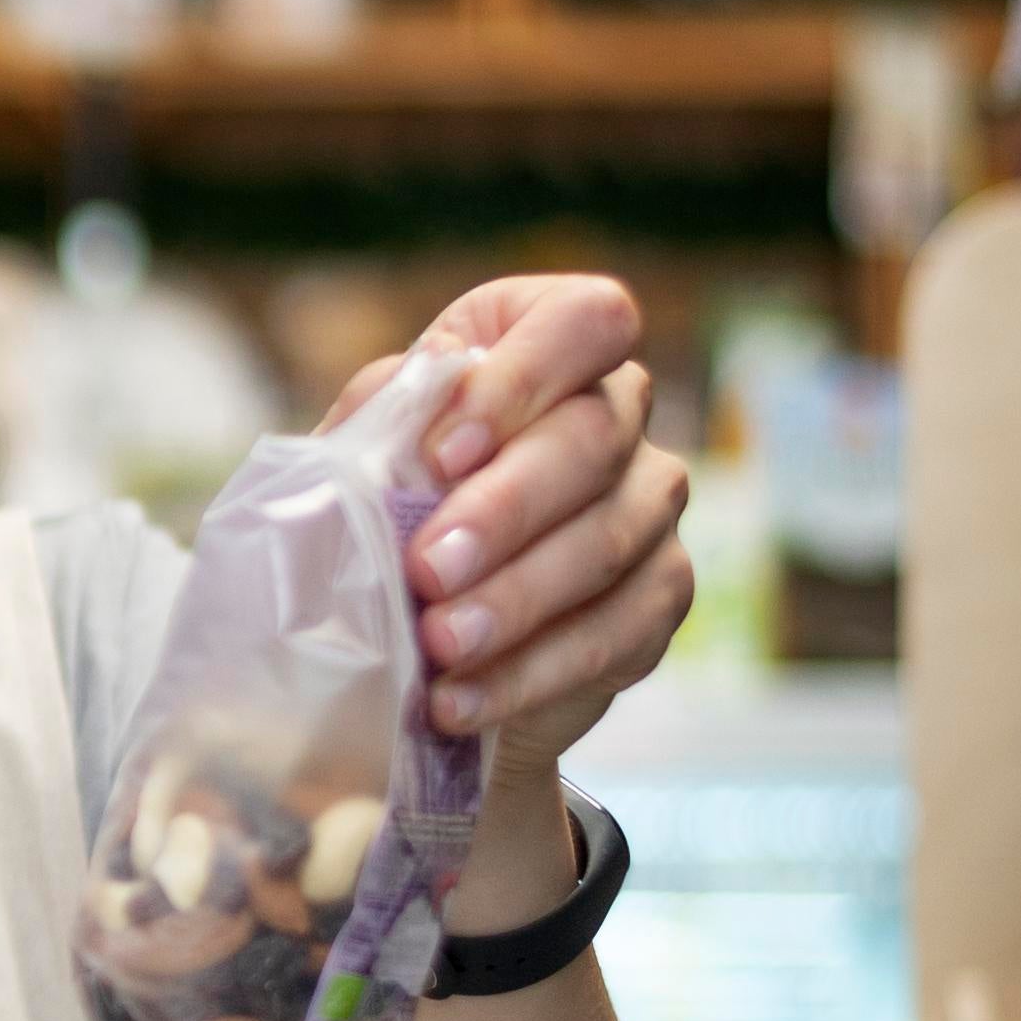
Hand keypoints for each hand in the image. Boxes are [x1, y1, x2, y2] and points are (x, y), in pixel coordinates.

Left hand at [336, 273, 694, 779]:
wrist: (416, 635)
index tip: (445, 454)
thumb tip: (416, 440)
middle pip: (595, 438)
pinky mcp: (659, 597)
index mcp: (541, 338)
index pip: (586, 320)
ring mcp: (648, 503)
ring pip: (611, 540)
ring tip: (439, 643)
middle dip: (506, 509)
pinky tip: (460, 700)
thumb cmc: (381, 510)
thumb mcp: (362, 455)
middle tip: (427, 571)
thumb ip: (386, 428)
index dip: (524, 379)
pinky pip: (618, 632)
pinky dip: (531, 672)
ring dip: (517, 599)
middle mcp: (617, 409)